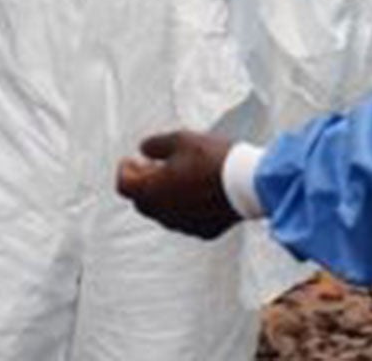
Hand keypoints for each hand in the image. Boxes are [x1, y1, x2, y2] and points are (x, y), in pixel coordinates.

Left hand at [116, 131, 239, 240]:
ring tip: (174, 177)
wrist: (247, 183)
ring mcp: (184, 225)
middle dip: (142, 184)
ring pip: (163, 213)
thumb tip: (143, 149)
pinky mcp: (204, 231)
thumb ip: (154, 145)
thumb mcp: (179, 140)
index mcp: (153, 191)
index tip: (131, 160)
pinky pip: (185, 220)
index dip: (125, 170)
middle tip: (150, 167)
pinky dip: (183, 207)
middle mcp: (164, 214)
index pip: (124, 186)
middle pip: (142, 202)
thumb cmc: (211, 159)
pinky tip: (194, 191)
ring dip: (162, 196)